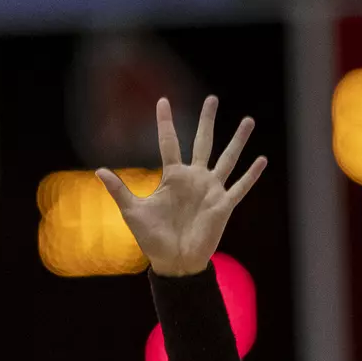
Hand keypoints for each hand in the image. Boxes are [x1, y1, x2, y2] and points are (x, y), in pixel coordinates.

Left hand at [97, 96, 266, 277]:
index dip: (165, 123)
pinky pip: (240, 187)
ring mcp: (210, 190)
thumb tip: (99, 170)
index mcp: (172, 177)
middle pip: (203, 142)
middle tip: (212, 98)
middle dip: (207, 121)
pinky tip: (262, 159)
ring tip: (248, 120)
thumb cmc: (152, 238)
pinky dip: (251, 175)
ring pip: (227, 159)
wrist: (173, 262)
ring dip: (238, 140)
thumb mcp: (132, 211)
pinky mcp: (223, 205)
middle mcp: (194, 178)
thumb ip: (119, 189)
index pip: (169, 143)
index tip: (162, 101)